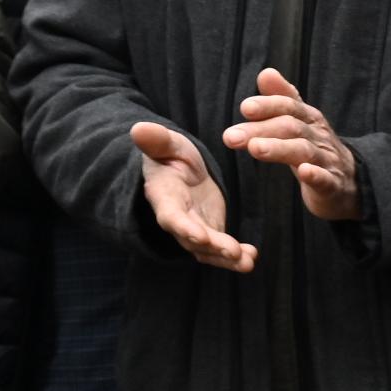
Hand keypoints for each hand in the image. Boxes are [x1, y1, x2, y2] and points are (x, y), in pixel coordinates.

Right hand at [127, 119, 252, 272]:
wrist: (180, 170)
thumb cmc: (171, 155)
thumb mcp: (167, 144)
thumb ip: (157, 140)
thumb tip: (139, 128)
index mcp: (164, 197)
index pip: (171, 216)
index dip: (184, 228)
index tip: (199, 237)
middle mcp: (177, 219)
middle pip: (192, 238)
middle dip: (212, 246)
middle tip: (232, 252)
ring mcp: (193, 228)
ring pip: (207, 250)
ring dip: (226, 258)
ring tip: (247, 261)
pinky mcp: (209, 231)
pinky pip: (221, 250)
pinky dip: (236, 256)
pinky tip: (252, 257)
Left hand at [223, 68, 360, 221]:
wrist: (350, 181)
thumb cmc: (317, 148)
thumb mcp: (301, 122)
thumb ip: (283, 98)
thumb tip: (266, 73)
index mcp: (309, 120)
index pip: (289, 107)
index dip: (269, 105)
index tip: (245, 107)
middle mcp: (318, 136)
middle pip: (291, 127)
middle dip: (261, 129)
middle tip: (231, 136)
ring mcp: (326, 160)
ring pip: (303, 151)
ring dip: (279, 148)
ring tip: (255, 148)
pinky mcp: (332, 184)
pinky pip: (325, 178)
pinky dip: (316, 175)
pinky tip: (304, 172)